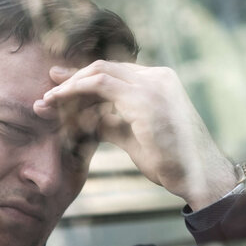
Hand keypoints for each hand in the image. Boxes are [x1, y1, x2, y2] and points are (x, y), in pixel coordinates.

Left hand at [33, 60, 236, 210]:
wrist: (199, 176)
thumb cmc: (170, 160)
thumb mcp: (133, 137)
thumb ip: (110, 123)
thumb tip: (84, 119)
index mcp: (158, 82)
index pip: (113, 73)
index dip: (82, 79)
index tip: (56, 86)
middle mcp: (157, 77)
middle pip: (103, 68)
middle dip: (70, 80)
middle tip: (46, 94)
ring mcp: (153, 85)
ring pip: (98, 73)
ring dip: (69, 86)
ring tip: (47, 101)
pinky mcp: (145, 98)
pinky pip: (100, 86)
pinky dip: (76, 92)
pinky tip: (59, 103)